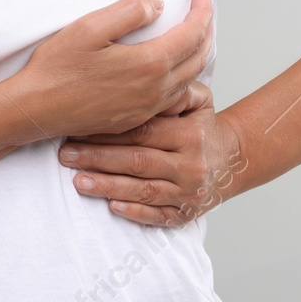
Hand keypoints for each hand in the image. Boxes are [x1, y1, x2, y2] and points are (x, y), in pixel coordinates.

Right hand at [16, 0, 214, 139]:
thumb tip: (157, 3)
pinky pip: (172, 97)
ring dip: (197, 55)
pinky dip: (182, 76)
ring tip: (193, 37)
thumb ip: (129, 11)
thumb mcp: (90, 27)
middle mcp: (155, 90)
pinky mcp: (134, 118)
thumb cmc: (57, 68)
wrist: (36, 109)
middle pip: (198, 58)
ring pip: (188, 80)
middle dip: (206, 31)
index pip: (192, 34)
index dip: (202, 12)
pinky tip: (171, 69)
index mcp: (149, 65)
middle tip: (203, 12)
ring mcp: (146, 108)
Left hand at [56, 80, 246, 226]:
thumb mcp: (200, 101)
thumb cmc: (204, 127)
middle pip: (137, 161)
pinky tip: (112, 206)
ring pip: (144, 190)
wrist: (234, 161)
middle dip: (98, 158)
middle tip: (66, 155)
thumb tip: (151, 85)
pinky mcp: (186, 213)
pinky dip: (136, 213)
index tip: (78, 128)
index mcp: (190, 135)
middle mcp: (190, 165)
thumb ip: (176, 91)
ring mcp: (188, 192)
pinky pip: (159, 216)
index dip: (108, 131)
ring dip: (108, 187)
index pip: (142, 132)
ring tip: (78, 182)